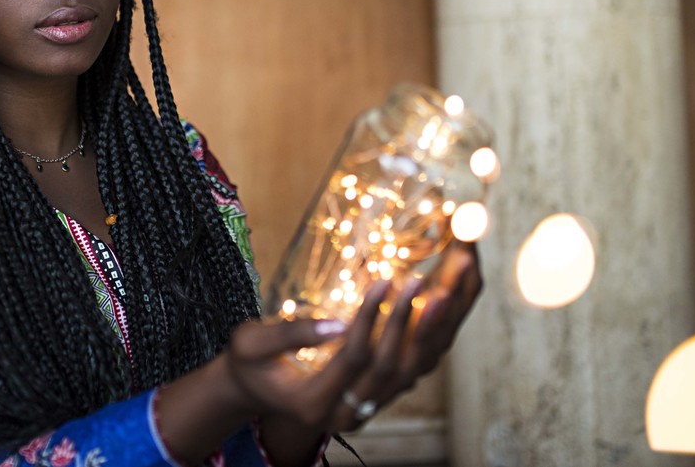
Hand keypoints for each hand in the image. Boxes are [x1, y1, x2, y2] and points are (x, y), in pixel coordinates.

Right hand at [227, 240, 481, 432]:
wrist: (255, 391)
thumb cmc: (250, 364)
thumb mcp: (252, 344)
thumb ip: (289, 334)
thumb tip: (336, 323)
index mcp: (313, 403)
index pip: (353, 358)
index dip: (370, 318)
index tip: (383, 280)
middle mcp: (345, 414)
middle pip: (389, 368)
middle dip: (409, 322)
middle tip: (423, 282)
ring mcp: (365, 410)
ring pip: (409, 373)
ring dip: (430, 331)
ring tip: (445, 291)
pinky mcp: (377, 399)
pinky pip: (412, 372)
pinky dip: (430, 340)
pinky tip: (441, 306)